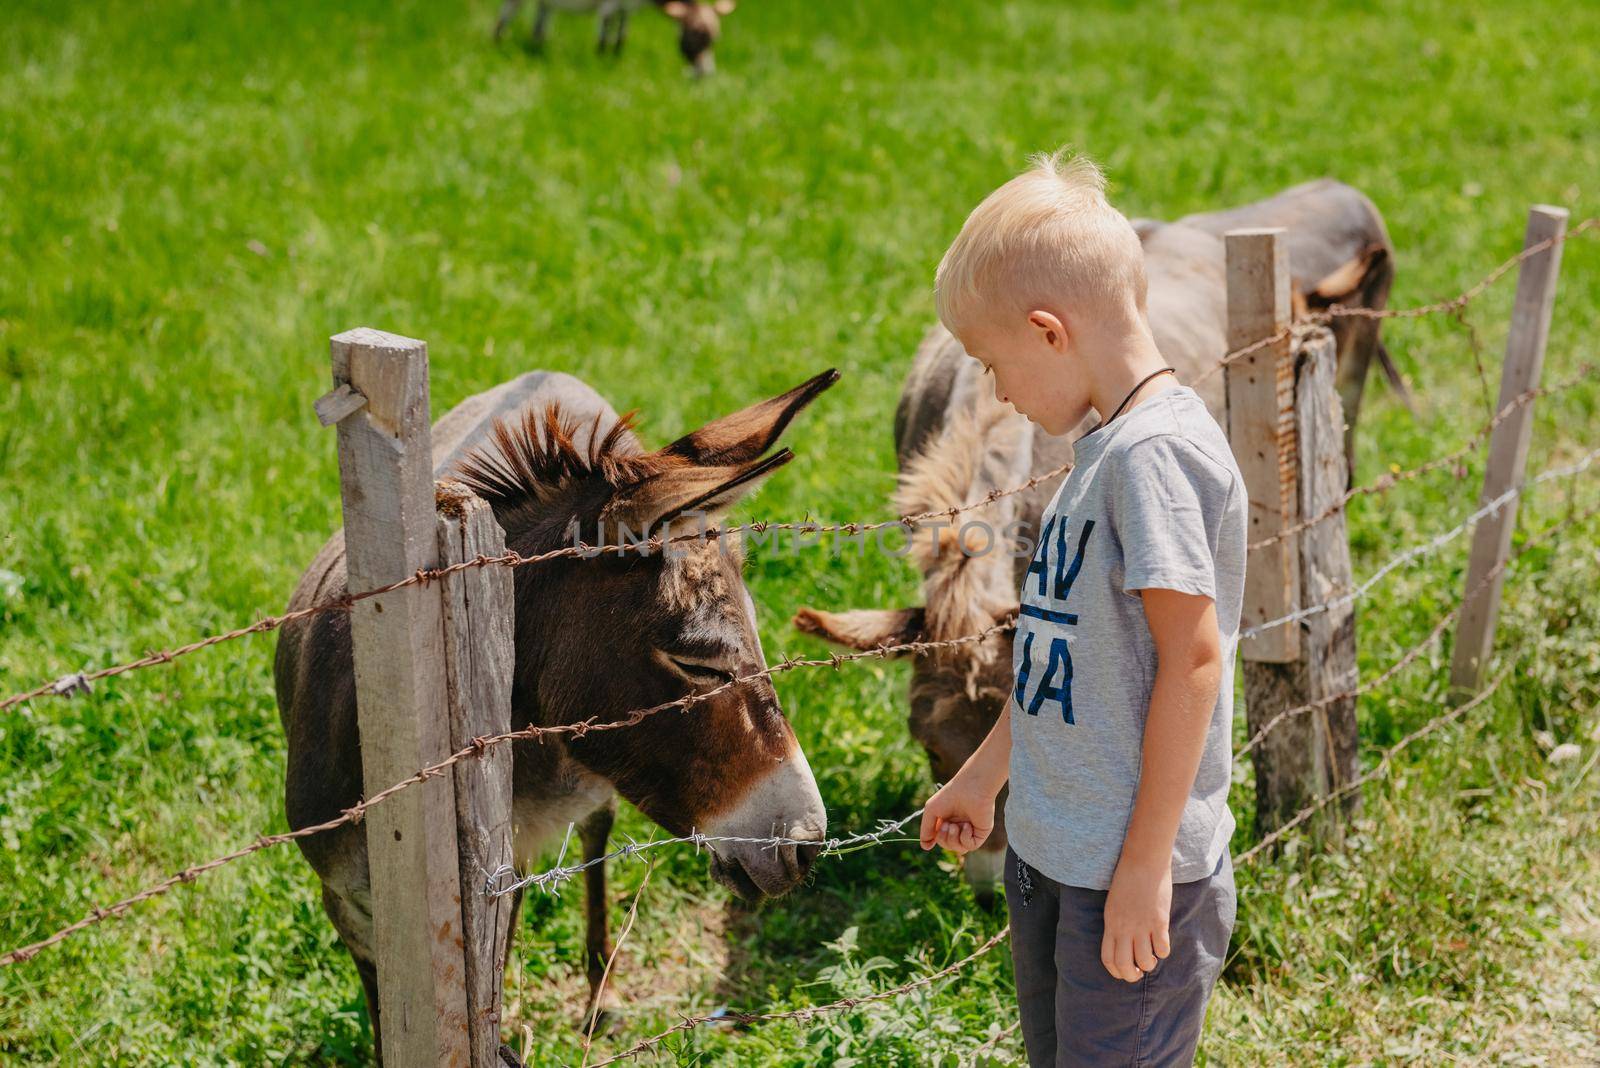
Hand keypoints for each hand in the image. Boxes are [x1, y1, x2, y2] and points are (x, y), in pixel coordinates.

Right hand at [918, 774, 996, 855]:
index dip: (936, 839)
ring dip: (953, 840)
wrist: (970, 788)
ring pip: (959, 849)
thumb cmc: (950, 796)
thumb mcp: (931, 811)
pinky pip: (971, 846)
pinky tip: (967, 825)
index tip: (933, 837)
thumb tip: (924, 847)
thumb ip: (926, 830)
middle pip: (948, 845)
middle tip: (946, 824)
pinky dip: (965, 838)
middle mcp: (960, 827)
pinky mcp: (981, 833)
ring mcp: (971, 831)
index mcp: (948, 821)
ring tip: (954, 826)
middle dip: (943, 839)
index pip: (941, 839)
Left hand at [1101, 859, 1171, 982]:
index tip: (1125, 971)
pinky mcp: (1159, 921)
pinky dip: (1163, 951)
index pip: (1108, 959)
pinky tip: (1162, 943)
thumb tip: (1124, 942)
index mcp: (1111, 923)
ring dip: (1150, 964)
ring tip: (1152, 957)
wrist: (1143, 861)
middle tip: (1139, 971)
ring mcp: (1142, 926)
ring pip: (1145, 961)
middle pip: (1125, 966)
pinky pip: (1162, 948)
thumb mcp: (1114, 903)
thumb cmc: (1128, 879)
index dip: (1116, 971)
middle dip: (1132, 976)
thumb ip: (1117, 923)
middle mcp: (1124, 928)